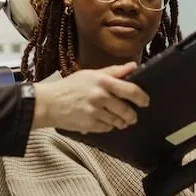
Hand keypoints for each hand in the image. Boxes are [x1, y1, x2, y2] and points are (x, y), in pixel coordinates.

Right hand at [32, 63, 149, 133]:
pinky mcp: (90, 125)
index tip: (145, 101)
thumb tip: (133, 66)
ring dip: (121, 122)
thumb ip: (113, 71)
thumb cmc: (69, 87)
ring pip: (118, 121)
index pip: (130, 90)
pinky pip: (108, 128)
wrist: (49, 103)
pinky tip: (102, 120)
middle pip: (127, 110)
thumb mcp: (91, 74)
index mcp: (102, 81)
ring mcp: (95, 112)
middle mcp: (100, 96)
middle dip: (132, 115)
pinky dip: (108, 126)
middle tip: (132, 116)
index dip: (142, 97)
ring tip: (118, 119)